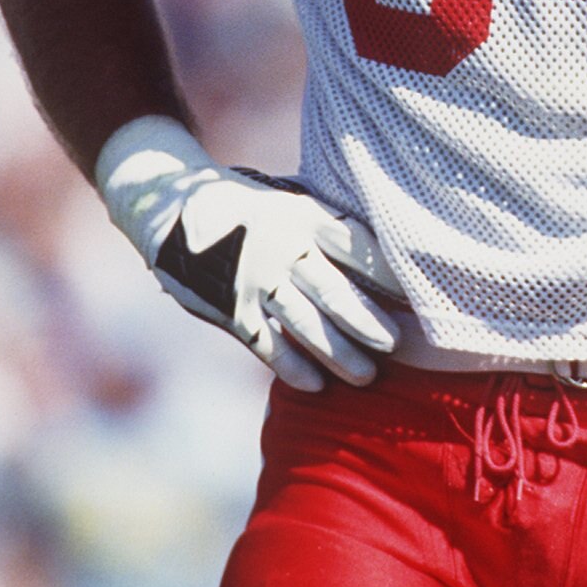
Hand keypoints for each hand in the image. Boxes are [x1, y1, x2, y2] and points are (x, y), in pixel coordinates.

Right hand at [97, 116, 402, 391]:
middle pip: (334, 291)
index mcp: (301, 216)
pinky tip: (316, 385)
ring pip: (304, 324)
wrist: (171, 206)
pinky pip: (265, 343)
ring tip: (367, 376)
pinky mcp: (229, 308)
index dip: (385, 273)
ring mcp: (253, 280)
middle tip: (395, 345)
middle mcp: (281, 248)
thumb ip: (325, 224)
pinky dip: (291, 366)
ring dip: (338, 353)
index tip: (415, 296)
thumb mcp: (287, 200)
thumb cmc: (246, 205)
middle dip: (368, 322)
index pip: (354, 245)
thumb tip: (386, 247)